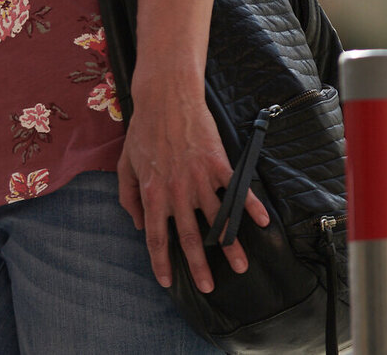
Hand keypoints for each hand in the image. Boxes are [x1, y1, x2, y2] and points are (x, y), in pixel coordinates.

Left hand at [117, 74, 269, 292]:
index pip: (155, 236)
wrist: (166, 99)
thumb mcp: (124, 165)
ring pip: (217, 219)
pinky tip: (262, 224)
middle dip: (198, 265)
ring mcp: (200, 178)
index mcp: (151, 193)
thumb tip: (136, 223)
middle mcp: (176, 191)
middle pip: (189, 236)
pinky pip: (237, 191)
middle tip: (208, 287)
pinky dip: (251, 208)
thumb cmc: (143, 132)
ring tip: (241, 266)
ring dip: (230, 245)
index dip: (160, 261)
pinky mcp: (219, 164)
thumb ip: (128, 196)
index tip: (167, 281)